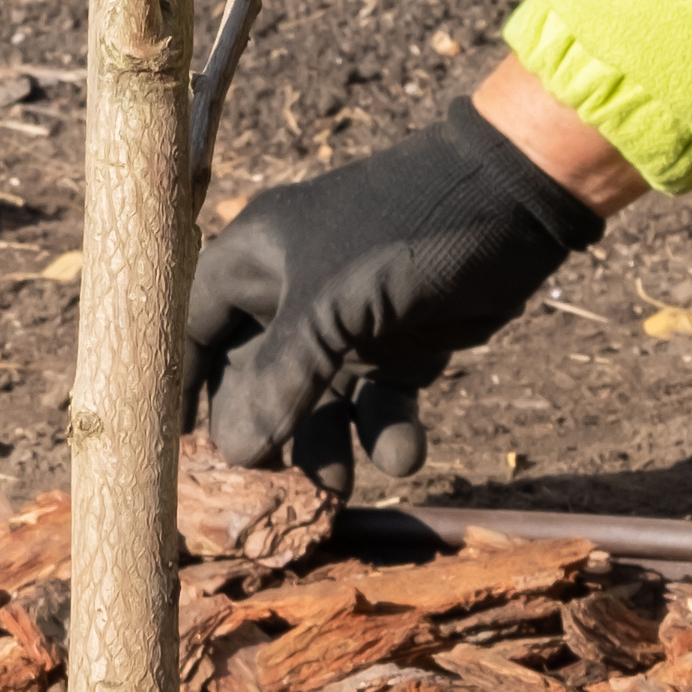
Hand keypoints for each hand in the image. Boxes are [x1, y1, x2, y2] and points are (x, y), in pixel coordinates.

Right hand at [179, 86, 608, 482]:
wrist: (517, 201)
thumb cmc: (404, 230)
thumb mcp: (331, 304)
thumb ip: (280, 378)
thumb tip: (235, 453)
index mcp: (256, 260)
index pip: (194, 328)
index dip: (181, 385)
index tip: (174, 449)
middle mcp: (293, 296)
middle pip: (254, 380)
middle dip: (260, 433)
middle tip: (261, 490)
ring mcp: (349, 325)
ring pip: (318, 403)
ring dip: (324, 446)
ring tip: (335, 488)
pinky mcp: (401, 349)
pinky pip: (379, 405)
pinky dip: (387, 434)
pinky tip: (403, 455)